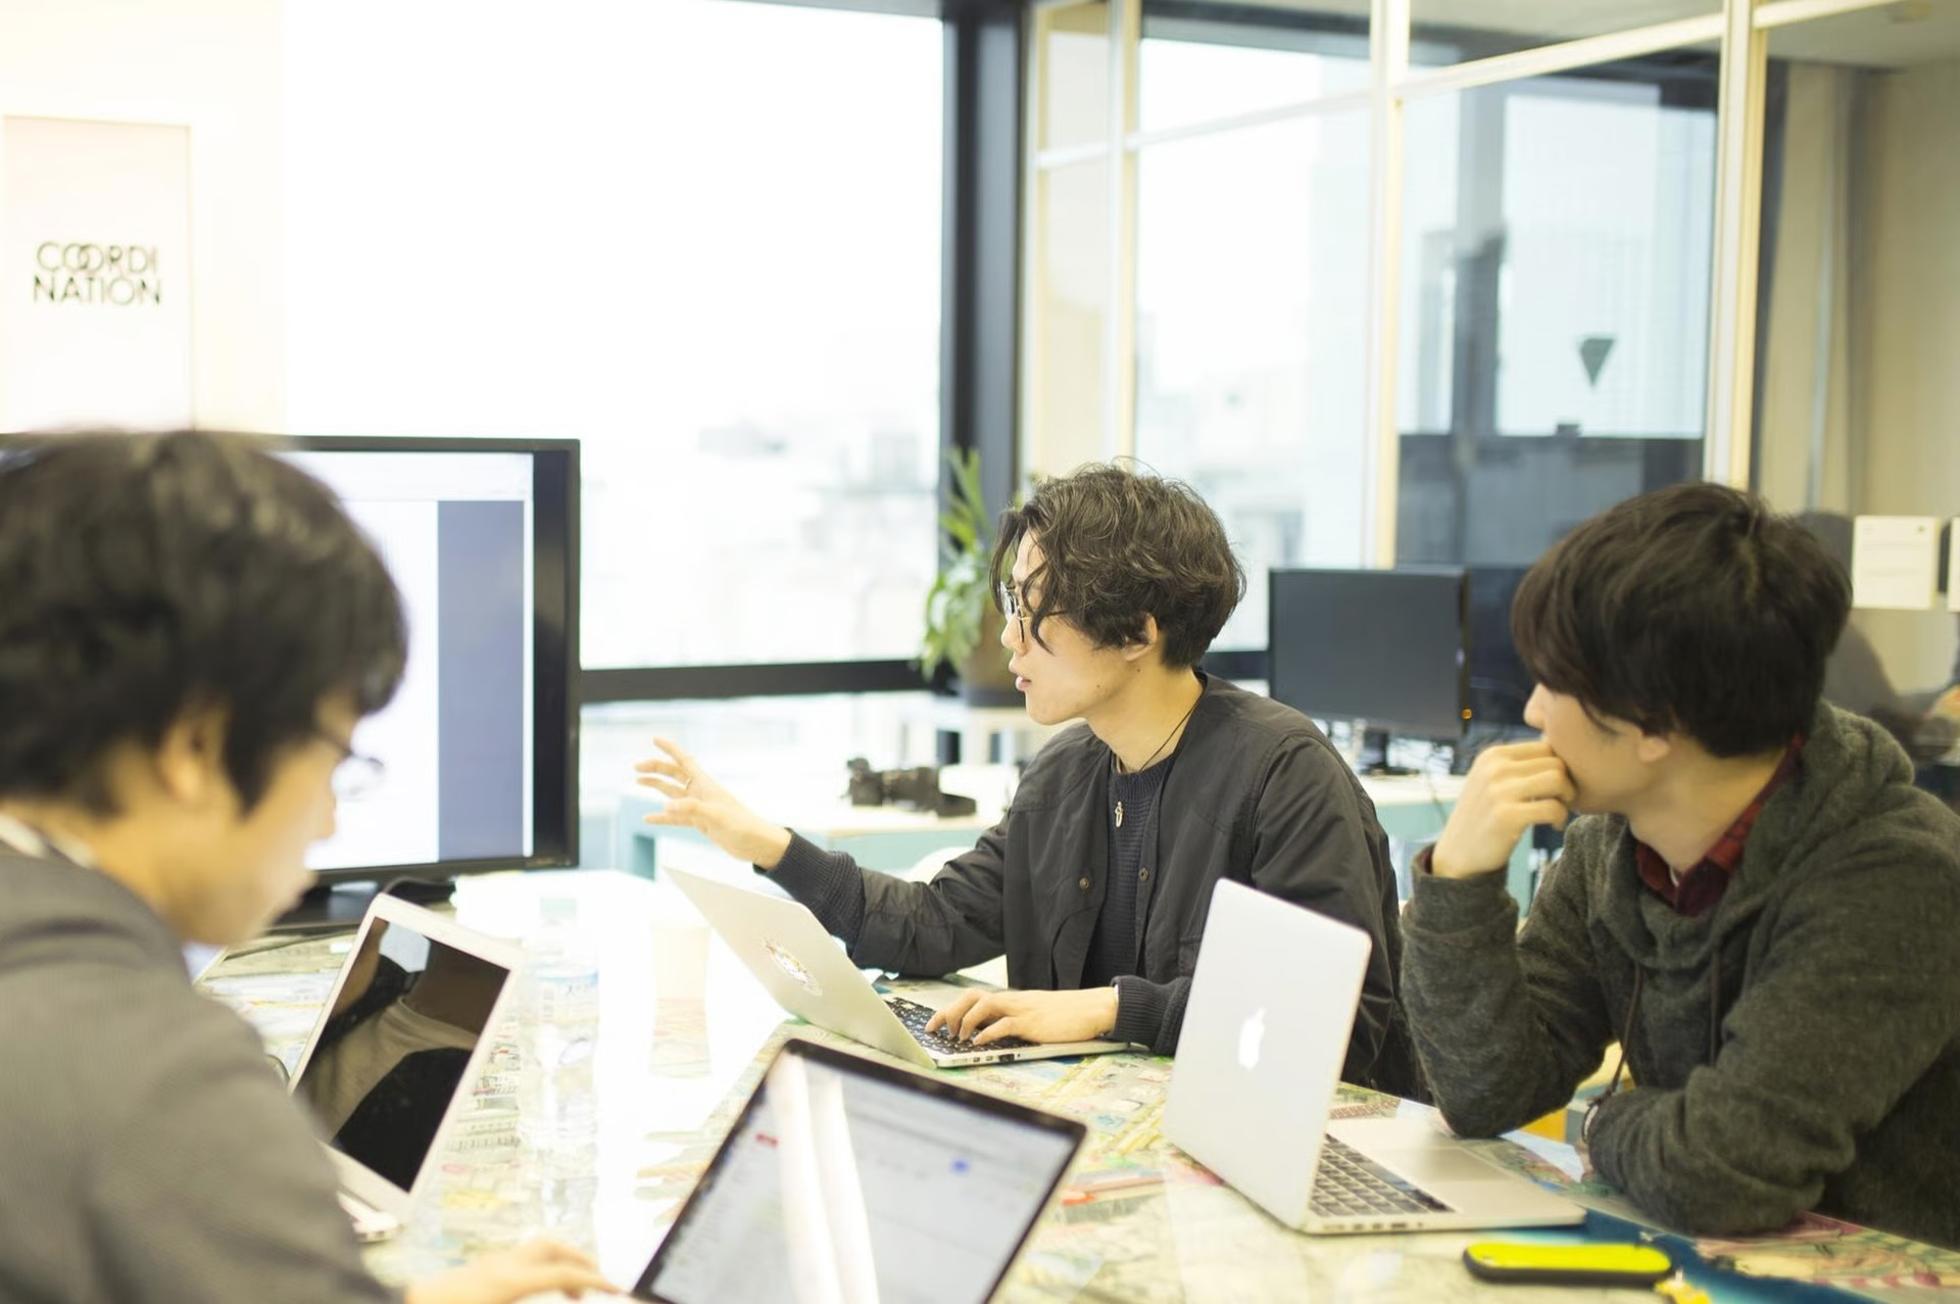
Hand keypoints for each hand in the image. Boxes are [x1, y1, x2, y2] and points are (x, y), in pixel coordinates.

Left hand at [404, 1240, 614, 1303]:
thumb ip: (537, 1299)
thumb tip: (570, 1296)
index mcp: (511, 1282)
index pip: (564, 1273)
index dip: (595, 1280)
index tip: (617, 1288)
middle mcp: (503, 1265)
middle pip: (553, 1247)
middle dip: (581, 1259)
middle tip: (597, 1282)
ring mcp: (490, 1263)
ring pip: (537, 1249)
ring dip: (560, 1262)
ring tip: (572, 1291)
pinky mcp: (480, 1269)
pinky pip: (521, 1259)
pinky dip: (541, 1268)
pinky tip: (539, 1290)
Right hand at [635, 737, 791, 869]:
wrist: (756, 844)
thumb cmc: (742, 826)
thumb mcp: (717, 816)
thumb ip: (692, 809)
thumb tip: (666, 807)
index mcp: (706, 785)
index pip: (684, 761)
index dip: (670, 749)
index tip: (654, 739)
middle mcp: (701, 793)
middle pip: (674, 774)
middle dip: (655, 768)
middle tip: (636, 766)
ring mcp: (699, 807)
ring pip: (672, 793)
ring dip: (655, 786)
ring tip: (636, 781)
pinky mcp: (699, 822)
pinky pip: (675, 817)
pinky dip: (661, 817)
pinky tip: (648, 818)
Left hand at [926, 987, 1118, 1045]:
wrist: (1093, 1008)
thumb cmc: (1067, 1015)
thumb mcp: (1036, 1016)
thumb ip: (1015, 1021)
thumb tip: (992, 1035)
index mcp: (1012, 1000)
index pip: (974, 997)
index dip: (951, 1008)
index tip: (934, 1023)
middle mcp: (1013, 1001)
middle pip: (971, 997)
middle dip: (949, 1012)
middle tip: (935, 1029)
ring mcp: (1022, 1009)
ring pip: (983, 1005)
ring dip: (965, 1021)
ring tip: (956, 1037)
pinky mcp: (1032, 1022)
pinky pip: (1004, 1024)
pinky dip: (987, 1033)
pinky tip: (978, 1043)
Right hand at [1431, 741, 1575, 878]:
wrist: (1458, 854)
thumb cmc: (1485, 816)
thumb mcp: (1492, 780)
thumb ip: (1519, 764)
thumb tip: (1561, 746)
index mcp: (1493, 755)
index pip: (1546, 746)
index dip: (1560, 767)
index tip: (1555, 789)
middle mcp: (1494, 767)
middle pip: (1556, 761)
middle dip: (1567, 783)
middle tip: (1561, 803)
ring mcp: (1499, 791)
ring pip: (1558, 779)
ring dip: (1567, 798)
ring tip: (1558, 812)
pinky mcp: (1507, 816)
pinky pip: (1554, 807)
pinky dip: (1561, 818)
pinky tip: (1554, 826)